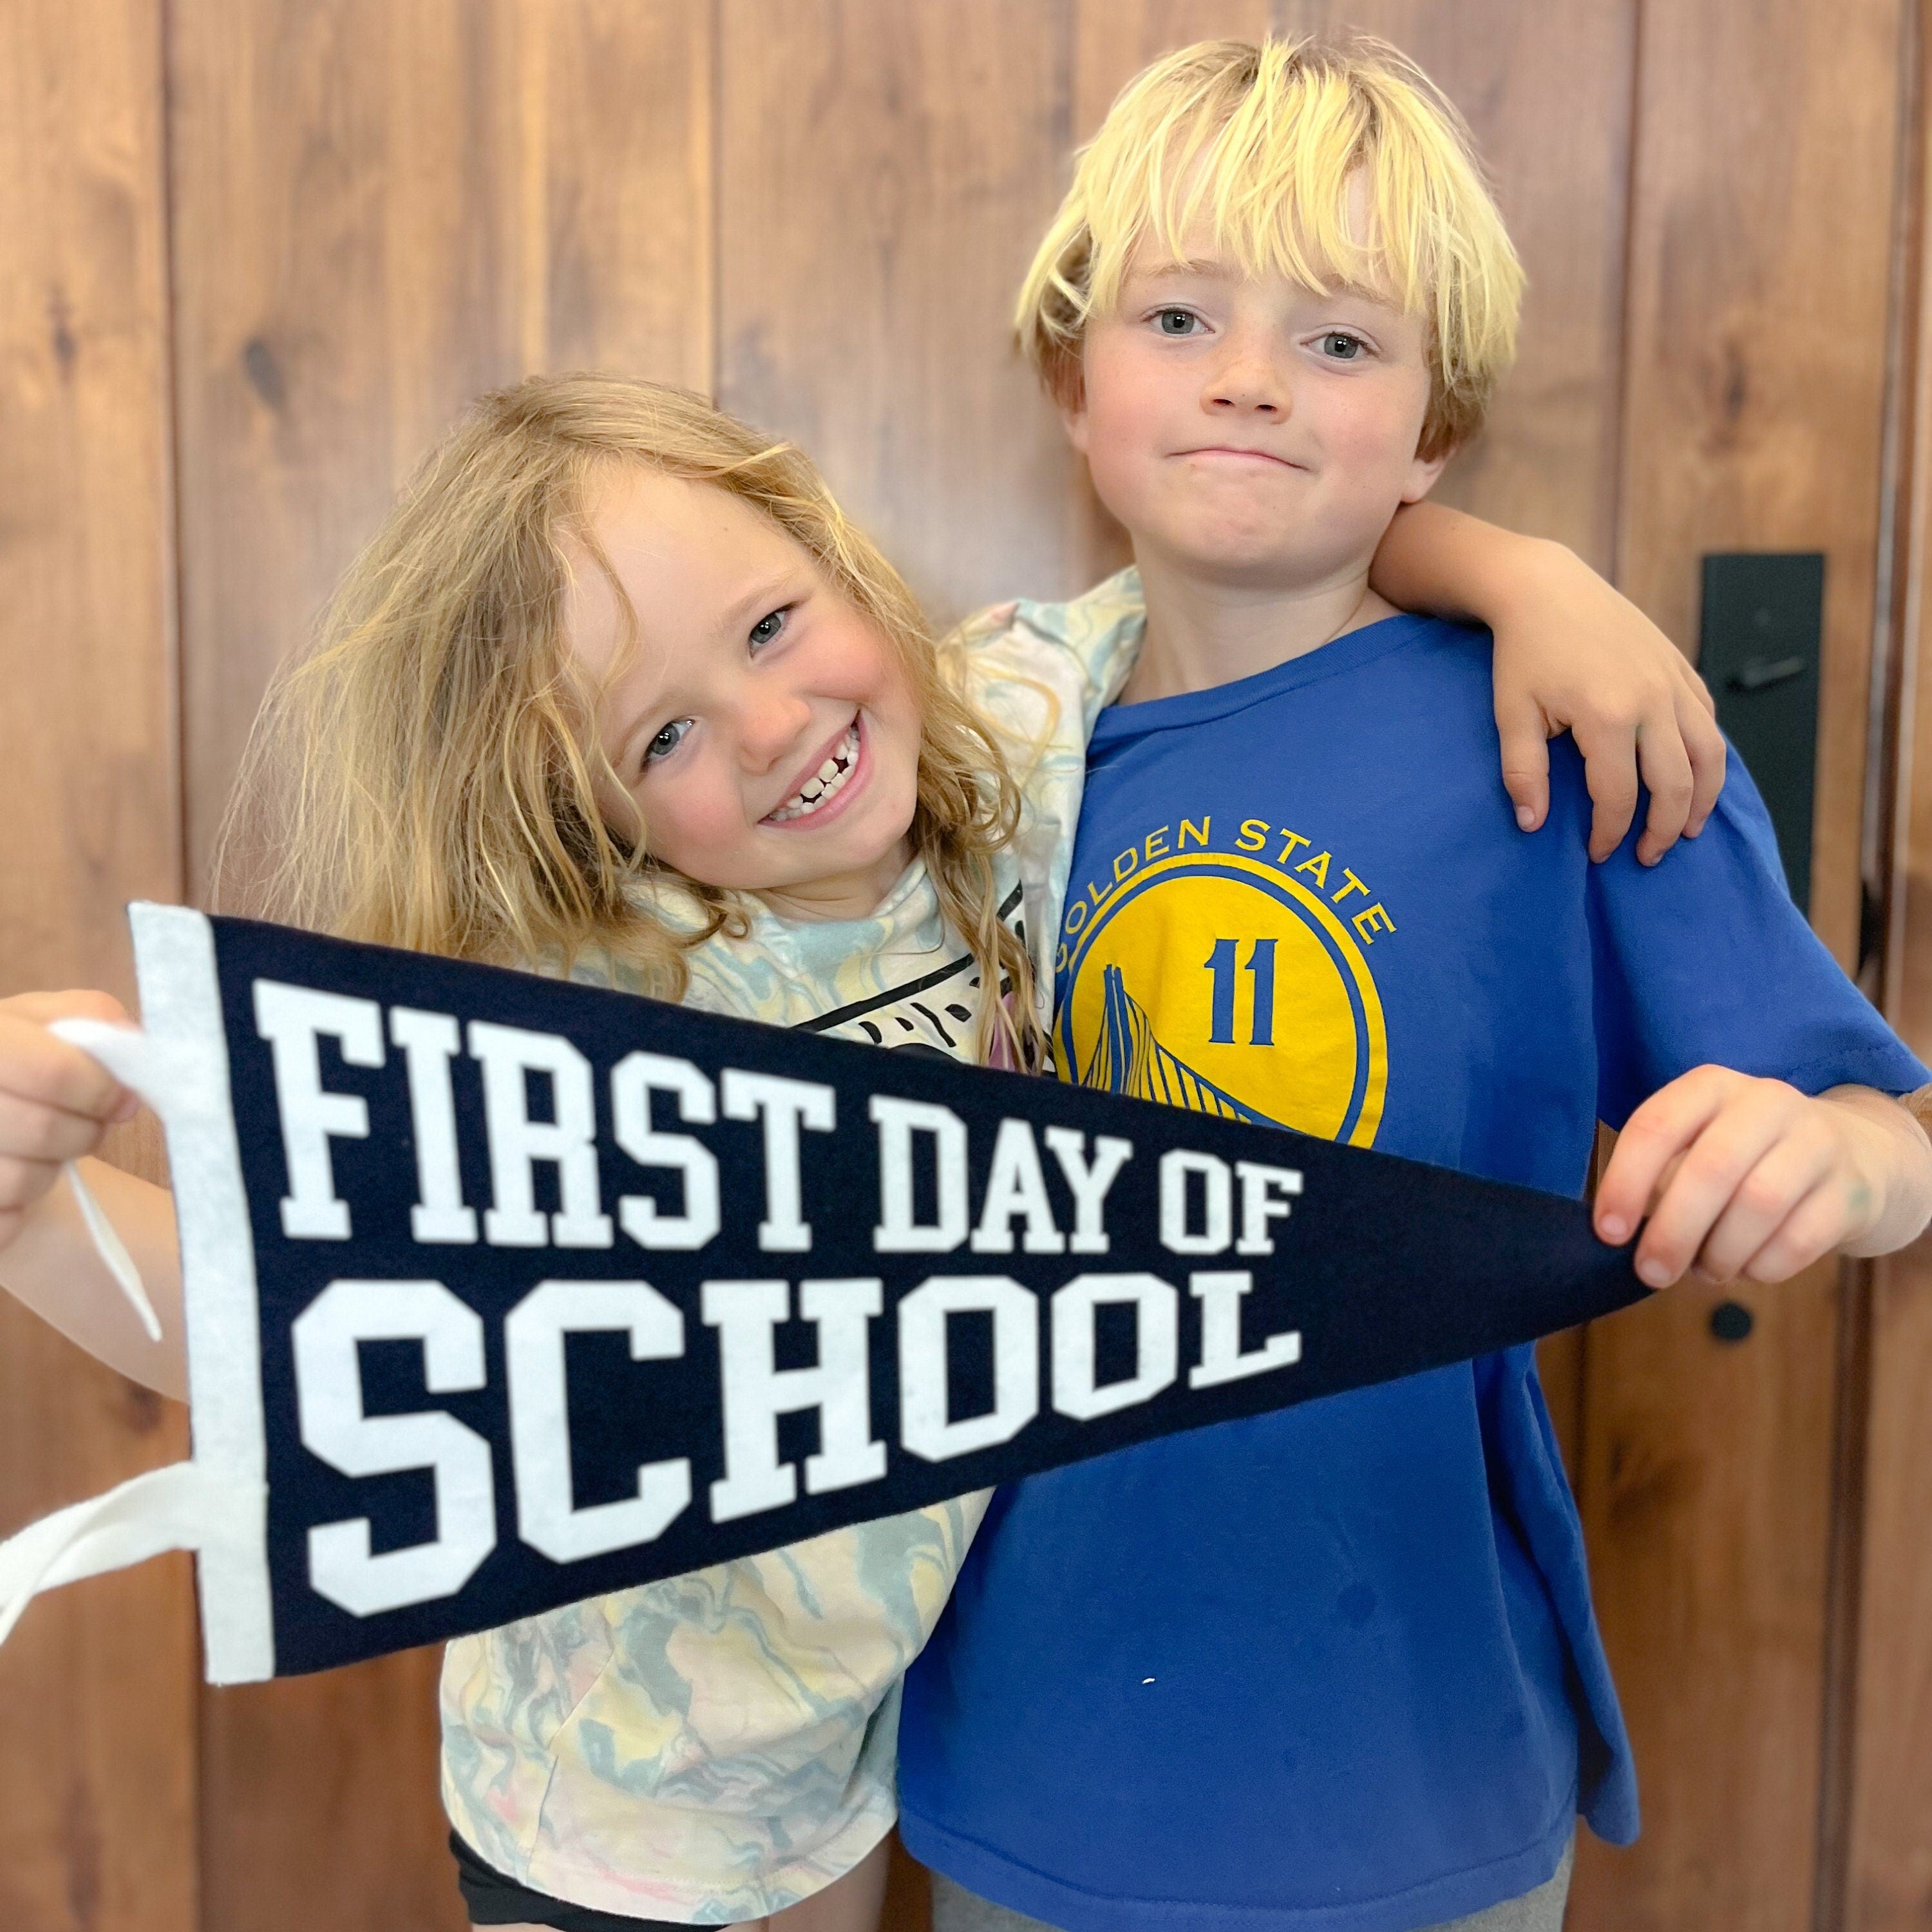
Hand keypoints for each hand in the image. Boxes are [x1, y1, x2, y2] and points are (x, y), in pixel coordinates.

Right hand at [0, 990, 140, 1255]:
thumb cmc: (11, 1063)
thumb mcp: (41, 1020)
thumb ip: (90, 1017)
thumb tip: (130, 1052)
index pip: (53, 1072)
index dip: (101, 1090)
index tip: (120, 1099)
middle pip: (44, 1130)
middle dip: (86, 1132)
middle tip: (88, 1125)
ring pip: (23, 1180)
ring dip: (51, 1169)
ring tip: (40, 1148)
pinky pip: (3, 1223)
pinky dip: (18, 1208)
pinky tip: (7, 1178)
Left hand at [1490, 539, 1724, 864]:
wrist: (1546, 587)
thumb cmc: (1524, 652)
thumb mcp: (1512, 714)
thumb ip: (1523, 773)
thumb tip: (1531, 825)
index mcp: (1608, 716)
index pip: (1619, 797)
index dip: (1609, 833)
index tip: (1597, 854)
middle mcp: (1652, 701)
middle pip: (1675, 784)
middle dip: (1662, 829)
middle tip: (1648, 857)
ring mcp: (1673, 682)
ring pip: (1708, 755)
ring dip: (1702, 799)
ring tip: (1686, 829)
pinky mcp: (1681, 667)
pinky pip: (1708, 720)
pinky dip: (1708, 755)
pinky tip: (1694, 777)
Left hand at [1593, 1067, 1931, 1286]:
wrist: (1856, 1155)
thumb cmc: (1746, 1158)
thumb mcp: (1698, 1145)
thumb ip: (1656, 1180)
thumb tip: (1616, 1237)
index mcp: (1711, 1087)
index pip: (1657, 1125)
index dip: (1625, 1182)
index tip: (1608, 1233)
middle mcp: (1766, 1102)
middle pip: (1711, 1168)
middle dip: (1673, 1231)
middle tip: (1652, 1272)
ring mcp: (1816, 1142)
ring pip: (1759, 1203)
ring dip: (1721, 1252)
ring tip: (1706, 1270)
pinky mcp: (1850, 1189)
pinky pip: (1800, 1239)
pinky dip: (1763, 1266)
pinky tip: (1749, 1268)